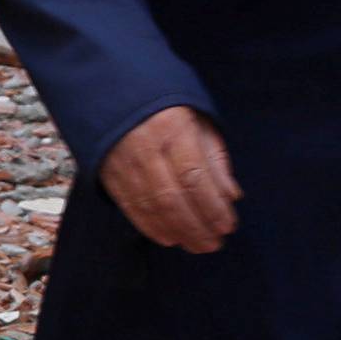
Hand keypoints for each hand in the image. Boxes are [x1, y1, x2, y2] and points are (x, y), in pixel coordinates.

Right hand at [101, 106, 240, 253]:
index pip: (195, 177)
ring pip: (152, 206)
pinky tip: (170, 238)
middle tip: (215, 243)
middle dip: (197, 227)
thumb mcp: (197, 122)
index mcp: (171, 127)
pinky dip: (151, 227)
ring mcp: (123, 162)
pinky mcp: (108, 174)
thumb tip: (232, 196)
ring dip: (178, 231)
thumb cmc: (165, 110)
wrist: (111, 94)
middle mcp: (144, 146)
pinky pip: (130, 207)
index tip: (228, 225)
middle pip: (173, 197)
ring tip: (198, 245)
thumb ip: (215, 159)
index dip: (213, 206)